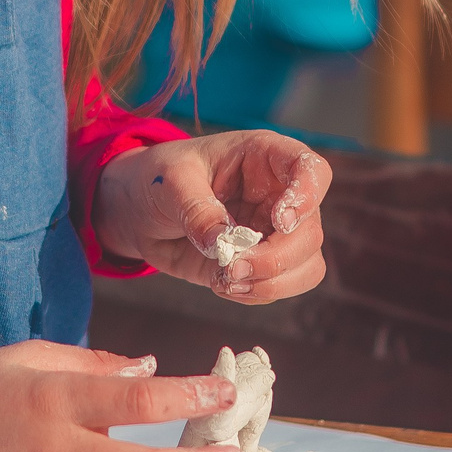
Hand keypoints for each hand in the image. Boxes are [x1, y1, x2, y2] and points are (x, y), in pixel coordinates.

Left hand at [93, 132, 330, 302]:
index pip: (312, 171)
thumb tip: (222, 244)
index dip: (307, 197)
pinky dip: (255, 293)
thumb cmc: (159, 179)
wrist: (140, 212)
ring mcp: (273, 233)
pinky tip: (222, 285)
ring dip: (271, 282)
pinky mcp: (260, 264)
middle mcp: (279, 196)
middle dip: (276, 258)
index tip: (279, 221)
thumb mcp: (169, 181)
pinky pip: (280, 287)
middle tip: (232, 268)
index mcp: (265, 158)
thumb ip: (196, 208)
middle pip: (310, 231)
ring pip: (306, 265)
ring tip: (226, 282)